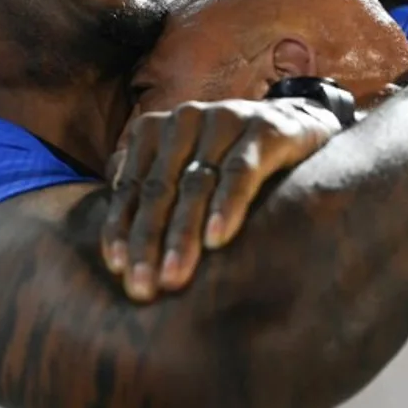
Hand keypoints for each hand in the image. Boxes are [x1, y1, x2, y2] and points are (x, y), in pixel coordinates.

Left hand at [103, 99, 340, 301]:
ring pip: (196, 184)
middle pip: (159, 189)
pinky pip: (240, 172)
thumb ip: (146, 188)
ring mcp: (223, 120)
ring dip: (183, 233)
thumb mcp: (183, 167)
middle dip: (148, 241)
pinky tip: (217, 239)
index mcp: (155, 131)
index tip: (118, 270)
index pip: (130, 187)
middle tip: (143, 287)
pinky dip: (226, 206)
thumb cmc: (225, 158)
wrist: (294, 124)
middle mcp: (184, 119)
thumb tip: (113, 236)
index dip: (121, 228)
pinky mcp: (262, 130)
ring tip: (175, 276)